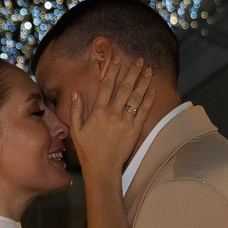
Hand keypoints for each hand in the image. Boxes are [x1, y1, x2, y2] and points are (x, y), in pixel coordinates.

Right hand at [64, 55, 155, 178]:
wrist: (102, 169)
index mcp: (98, 112)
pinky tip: (152, 90)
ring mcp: (125, 122)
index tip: (117, 58)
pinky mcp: (135, 130)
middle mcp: (113, 114)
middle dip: (132, 72)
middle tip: (139, 60)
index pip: (106, 86)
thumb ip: (76, 110)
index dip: (112, 71)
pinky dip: (148, 100)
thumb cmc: (87, 150)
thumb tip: (75, 93)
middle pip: (124, 88)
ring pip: (136, 98)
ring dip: (143, 82)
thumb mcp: (76, 130)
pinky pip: (143, 112)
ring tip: (148, 70)